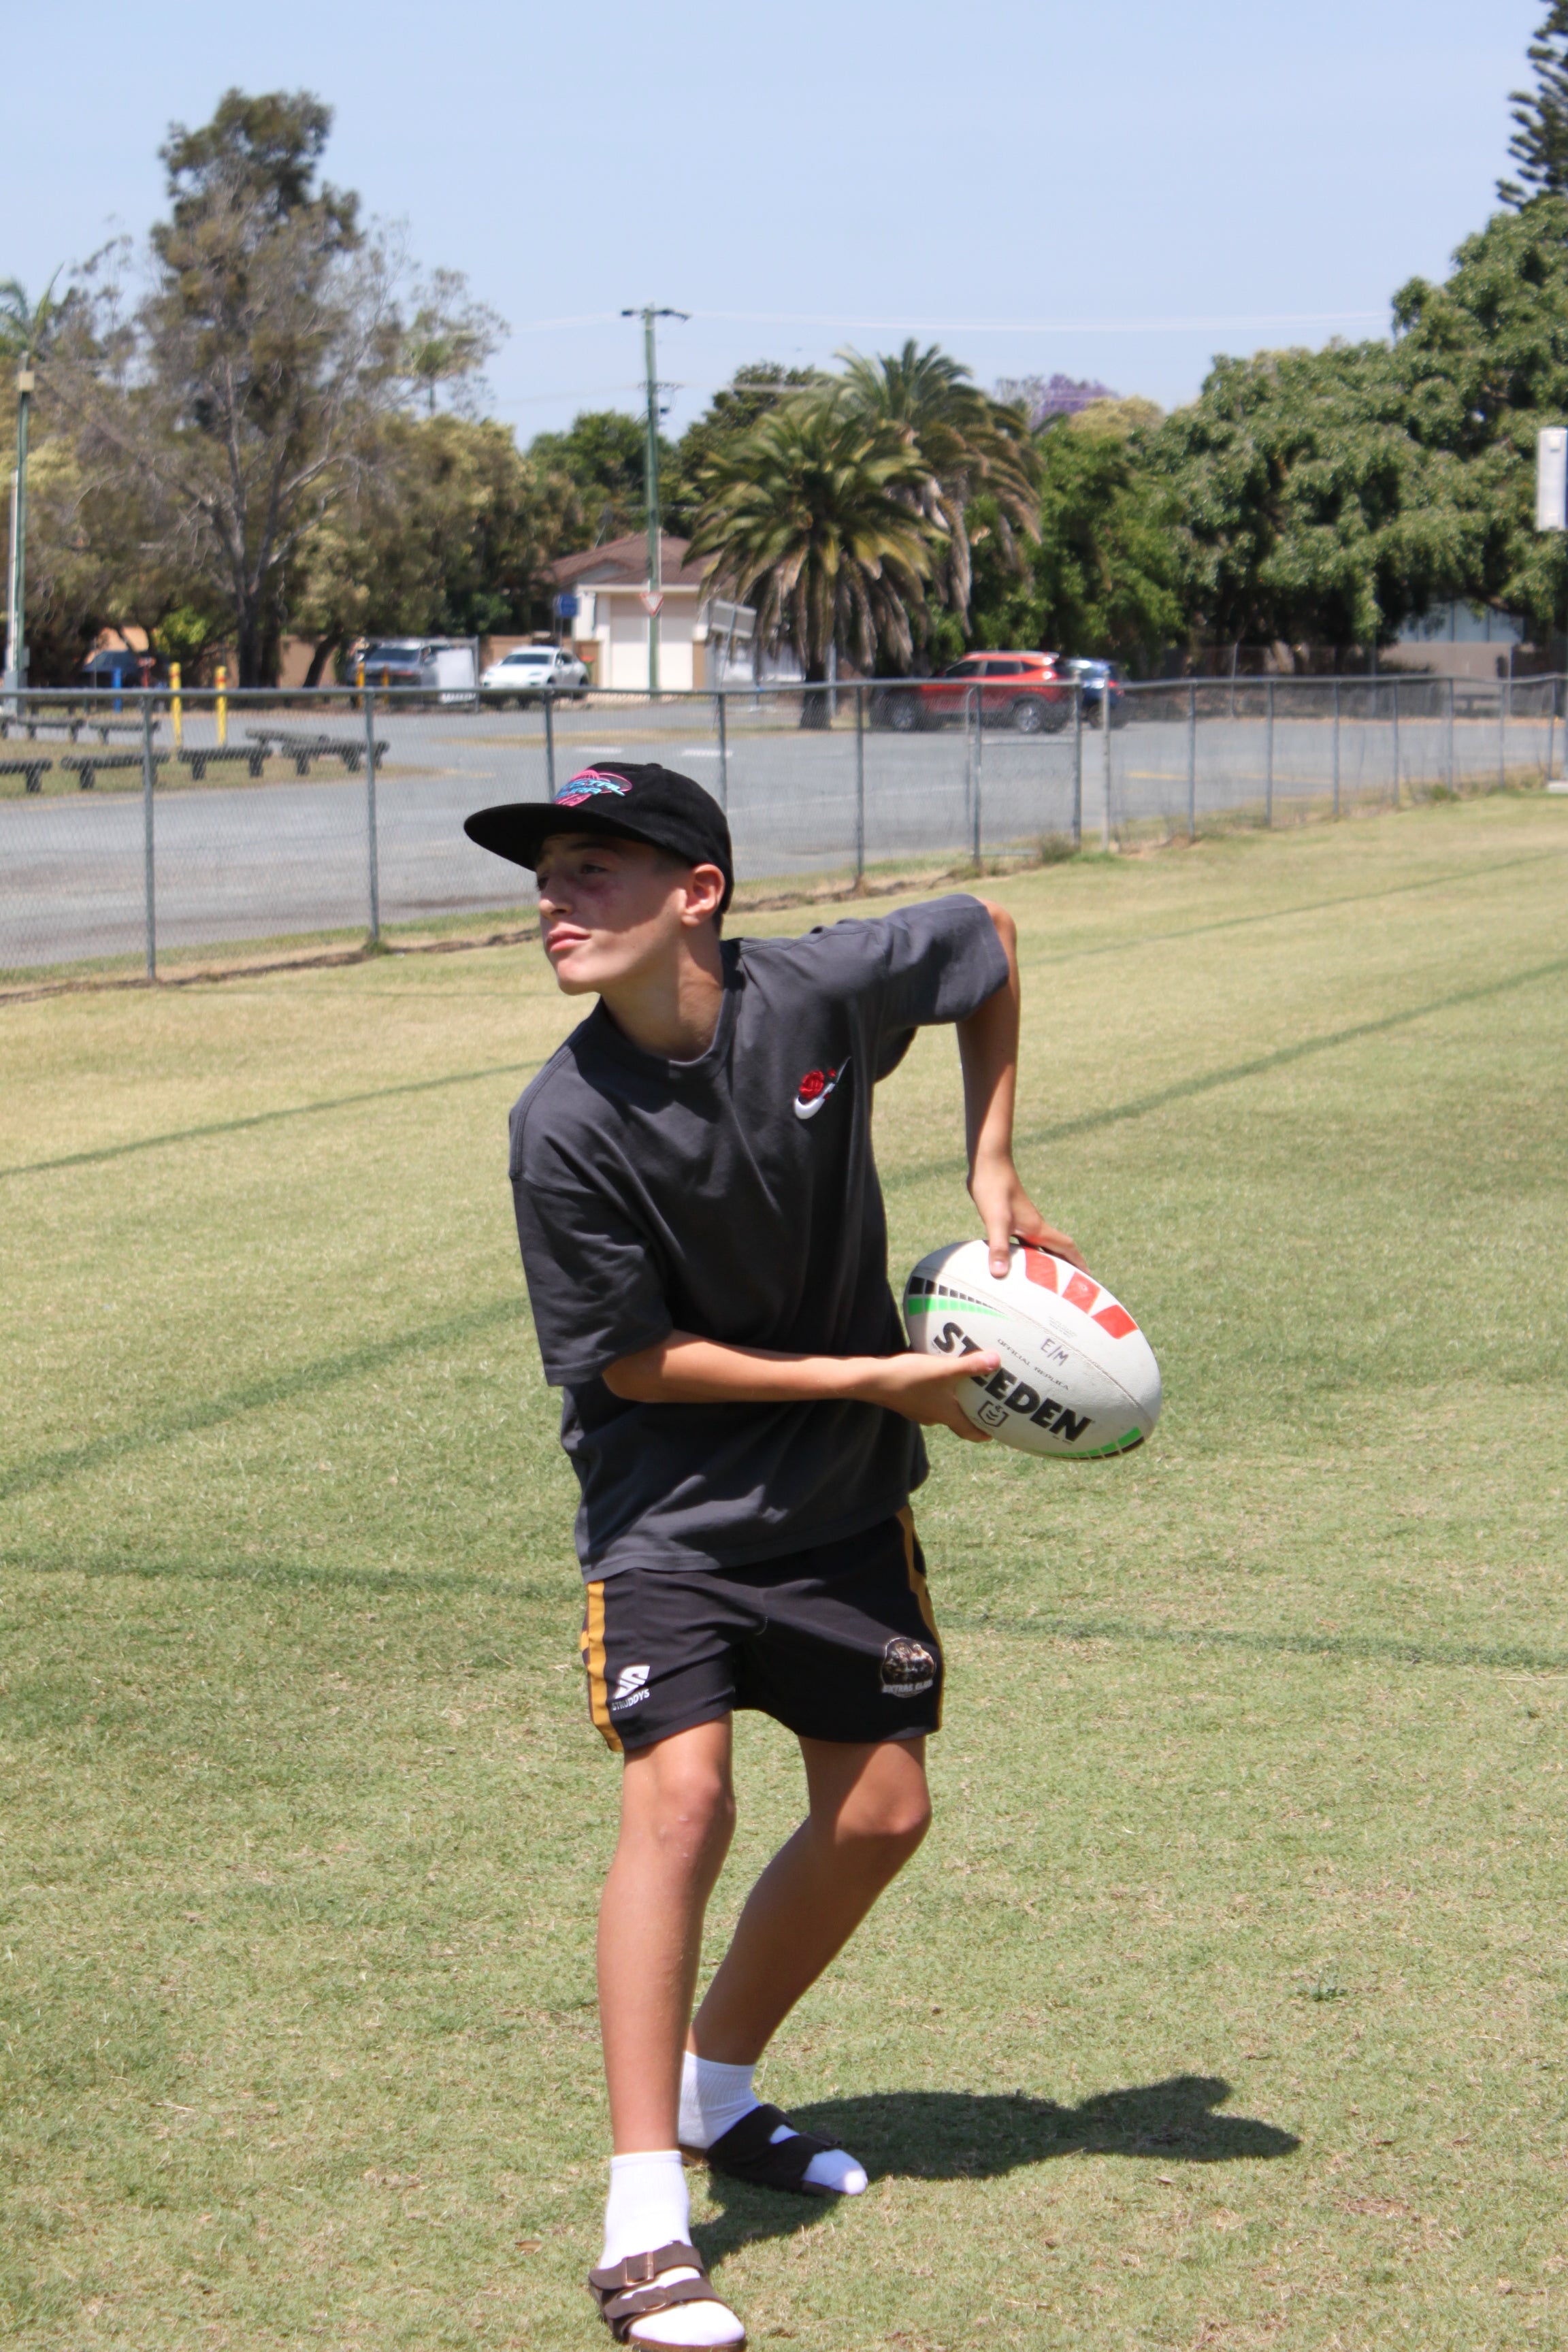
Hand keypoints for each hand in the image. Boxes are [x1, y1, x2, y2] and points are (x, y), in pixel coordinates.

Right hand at [849, 1350, 998, 1442]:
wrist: (872, 1381)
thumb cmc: (909, 1378)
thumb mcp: (943, 1370)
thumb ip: (969, 1366)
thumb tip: (996, 1360)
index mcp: (946, 1415)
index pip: (970, 1432)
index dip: (985, 1433)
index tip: (997, 1431)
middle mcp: (933, 1417)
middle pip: (958, 1420)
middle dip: (972, 1413)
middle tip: (986, 1402)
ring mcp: (918, 1409)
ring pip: (942, 1408)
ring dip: (954, 1401)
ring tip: (965, 1385)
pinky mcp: (907, 1399)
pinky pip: (928, 1398)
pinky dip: (938, 1392)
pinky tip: (937, 1376)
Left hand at [968, 1151, 1087, 1277]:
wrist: (988, 1163)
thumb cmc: (994, 1188)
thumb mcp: (996, 1221)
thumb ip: (999, 1247)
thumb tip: (999, 1274)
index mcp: (1038, 1228)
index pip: (1066, 1248)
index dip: (1079, 1263)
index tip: (1089, 1279)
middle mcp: (1034, 1226)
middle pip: (1056, 1250)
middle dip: (1065, 1267)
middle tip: (1069, 1287)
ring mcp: (1022, 1221)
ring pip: (1039, 1247)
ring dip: (1044, 1262)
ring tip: (1043, 1281)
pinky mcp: (1009, 1217)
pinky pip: (1022, 1242)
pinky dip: (1024, 1254)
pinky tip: (1013, 1262)